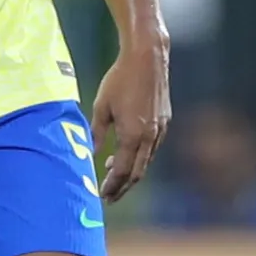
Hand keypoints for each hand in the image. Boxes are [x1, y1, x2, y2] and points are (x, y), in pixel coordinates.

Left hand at [89, 43, 169, 202]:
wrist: (147, 58)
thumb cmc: (120, 79)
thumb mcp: (101, 106)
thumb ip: (96, 132)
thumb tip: (90, 153)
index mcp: (132, 136)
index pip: (120, 171)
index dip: (110, 185)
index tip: (101, 195)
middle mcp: (149, 137)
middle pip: (136, 173)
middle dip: (122, 187)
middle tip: (109, 197)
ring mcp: (160, 130)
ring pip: (146, 161)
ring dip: (131, 172)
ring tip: (114, 176)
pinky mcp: (165, 121)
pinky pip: (152, 148)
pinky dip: (140, 157)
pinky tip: (128, 153)